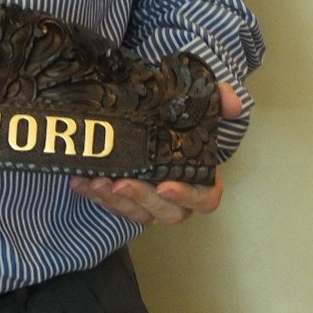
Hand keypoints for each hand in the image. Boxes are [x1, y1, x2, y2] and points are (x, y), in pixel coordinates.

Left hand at [68, 81, 240, 226]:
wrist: (150, 108)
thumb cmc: (180, 113)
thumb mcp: (200, 100)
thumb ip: (218, 100)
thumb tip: (232, 104)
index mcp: (200, 176)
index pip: (205, 199)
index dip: (187, 197)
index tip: (164, 185)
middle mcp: (176, 193)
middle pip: (166, 212)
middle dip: (142, 199)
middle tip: (119, 183)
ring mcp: (149, 197)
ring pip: (136, 213)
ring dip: (114, 202)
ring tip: (96, 181)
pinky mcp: (124, 196)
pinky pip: (111, 205)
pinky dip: (95, 195)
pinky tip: (80, 180)